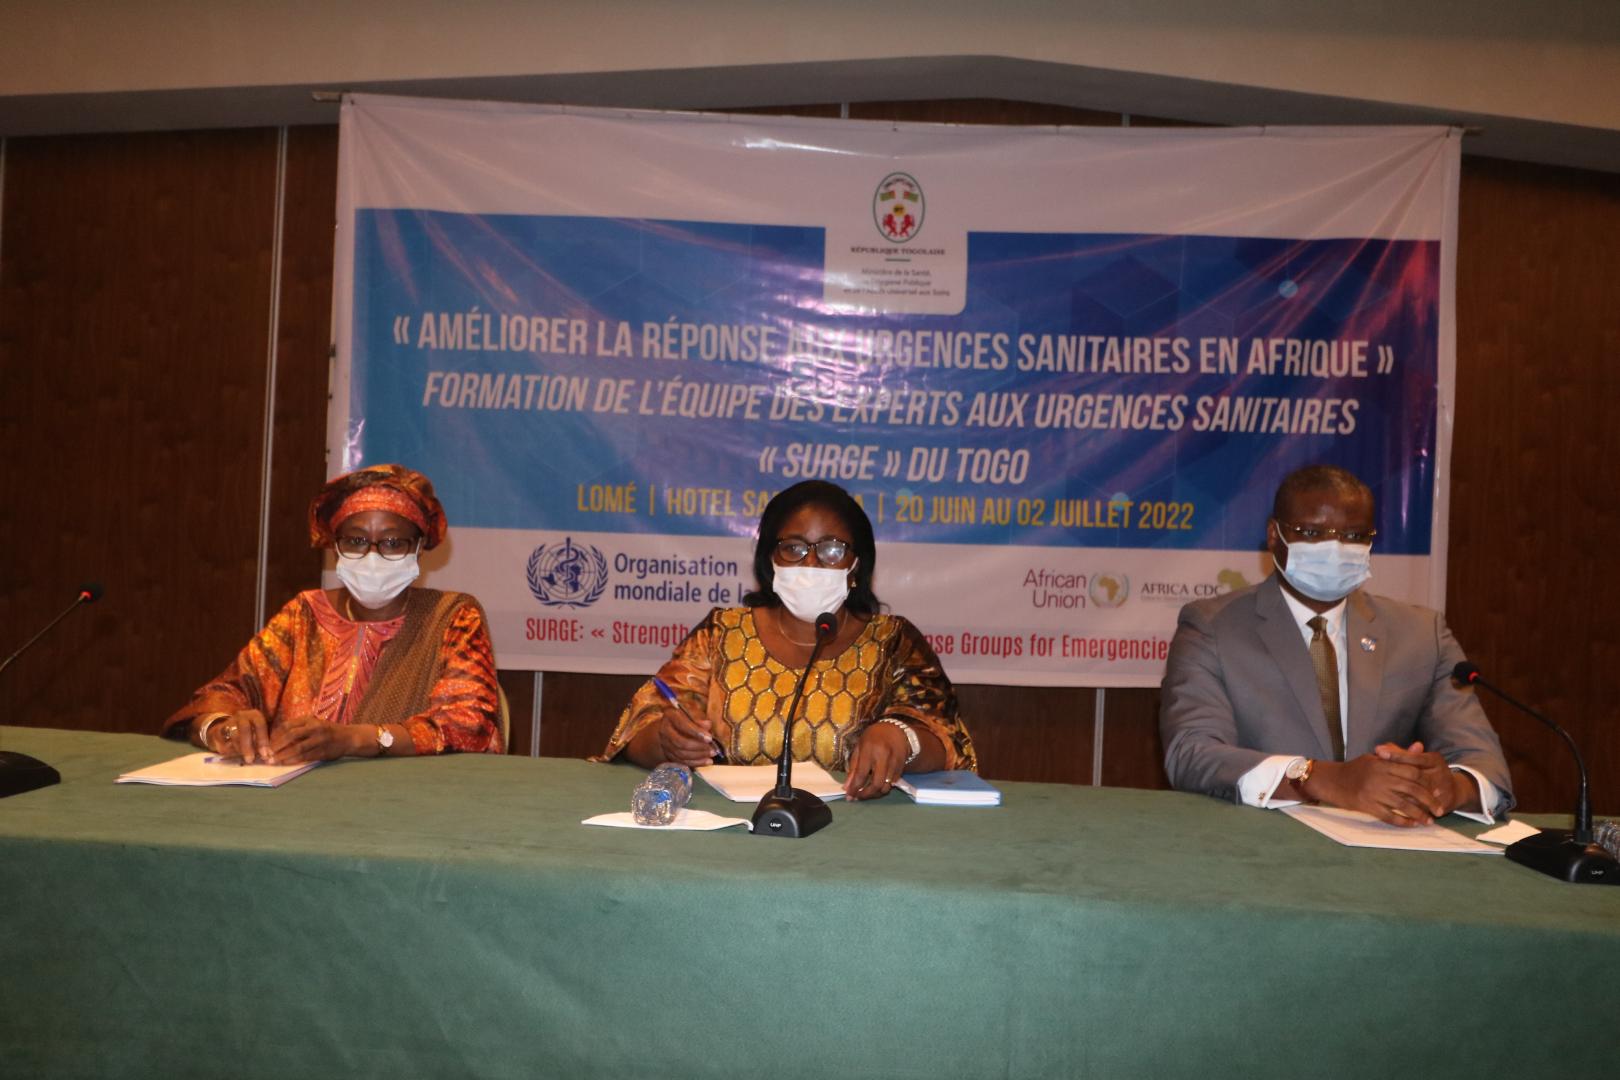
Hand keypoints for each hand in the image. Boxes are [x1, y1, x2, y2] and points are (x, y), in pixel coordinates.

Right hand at [212, 709, 273, 763]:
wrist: (229, 728)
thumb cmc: (251, 733)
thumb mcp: (260, 734)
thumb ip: (264, 743)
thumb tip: (269, 756)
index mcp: (255, 715)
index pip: (260, 725)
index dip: (263, 740)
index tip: (265, 754)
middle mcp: (242, 715)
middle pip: (245, 729)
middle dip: (248, 746)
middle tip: (251, 759)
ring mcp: (230, 721)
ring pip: (234, 736)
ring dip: (240, 749)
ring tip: (245, 758)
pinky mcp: (219, 730)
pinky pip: (224, 741)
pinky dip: (230, 750)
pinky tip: (236, 755)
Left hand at [268, 716, 358, 762]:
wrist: (349, 737)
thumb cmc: (328, 730)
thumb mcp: (315, 723)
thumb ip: (300, 727)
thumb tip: (278, 737)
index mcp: (310, 719)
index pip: (288, 726)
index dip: (276, 735)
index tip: (268, 743)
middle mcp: (315, 728)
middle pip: (291, 736)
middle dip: (277, 746)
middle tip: (268, 754)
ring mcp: (320, 740)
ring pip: (298, 748)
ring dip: (284, 755)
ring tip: (273, 761)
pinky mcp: (323, 751)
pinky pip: (306, 757)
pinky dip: (294, 760)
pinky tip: (286, 763)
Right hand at [653, 707, 719, 768]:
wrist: (671, 725)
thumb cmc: (685, 716)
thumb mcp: (692, 712)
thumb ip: (699, 718)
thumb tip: (707, 725)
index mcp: (671, 715)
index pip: (683, 725)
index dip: (696, 732)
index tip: (709, 738)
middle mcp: (664, 730)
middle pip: (680, 742)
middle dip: (699, 747)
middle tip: (713, 749)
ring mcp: (665, 743)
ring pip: (681, 754)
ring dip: (698, 756)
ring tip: (712, 754)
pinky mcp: (668, 754)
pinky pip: (682, 761)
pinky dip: (695, 762)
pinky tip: (706, 761)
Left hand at [844, 722, 907, 800]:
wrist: (896, 730)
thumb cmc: (873, 737)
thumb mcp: (859, 747)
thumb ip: (853, 767)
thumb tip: (847, 787)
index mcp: (869, 750)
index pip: (861, 774)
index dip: (854, 788)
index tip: (849, 797)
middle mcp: (883, 757)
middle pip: (876, 784)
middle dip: (867, 795)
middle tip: (859, 797)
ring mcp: (894, 763)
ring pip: (886, 786)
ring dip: (875, 793)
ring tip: (867, 792)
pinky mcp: (902, 767)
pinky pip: (892, 783)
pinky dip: (884, 787)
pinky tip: (877, 784)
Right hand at [1305, 753, 1445, 826]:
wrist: (1330, 780)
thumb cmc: (1355, 768)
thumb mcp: (1376, 758)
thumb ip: (1399, 755)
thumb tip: (1420, 746)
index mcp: (1383, 763)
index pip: (1412, 771)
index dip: (1427, 782)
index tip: (1437, 791)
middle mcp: (1380, 777)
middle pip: (1412, 789)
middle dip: (1429, 801)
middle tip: (1439, 810)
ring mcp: (1373, 792)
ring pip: (1403, 805)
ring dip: (1419, 814)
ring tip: (1429, 821)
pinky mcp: (1366, 805)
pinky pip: (1389, 815)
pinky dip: (1403, 821)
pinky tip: (1412, 824)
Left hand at [1375, 741, 1472, 815]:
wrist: (1452, 791)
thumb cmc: (1428, 772)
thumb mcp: (1418, 760)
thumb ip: (1401, 754)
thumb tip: (1381, 747)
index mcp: (1435, 760)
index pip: (1414, 756)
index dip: (1396, 754)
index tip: (1378, 751)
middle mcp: (1441, 773)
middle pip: (1416, 774)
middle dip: (1394, 773)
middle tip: (1374, 770)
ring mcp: (1444, 790)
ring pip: (1418, 792)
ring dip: (1398, 791)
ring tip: (1378, 787)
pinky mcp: (1442, 804)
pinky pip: (1422, 807)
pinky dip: (1407, 806)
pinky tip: (1389, 804)